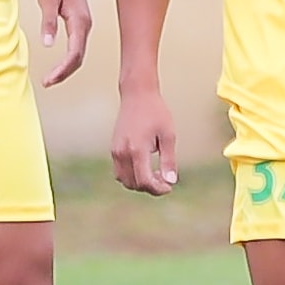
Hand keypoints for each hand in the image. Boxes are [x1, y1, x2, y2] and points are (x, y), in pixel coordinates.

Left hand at [27, 0, 92, 87]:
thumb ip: (48, 23)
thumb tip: (48, 45)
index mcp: (79, 21)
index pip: (74, 54)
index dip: (62, 70)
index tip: (48, 80)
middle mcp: (85, 24)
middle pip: (79, 57)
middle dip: (65, 73)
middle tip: (48, 83)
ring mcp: (84, 22)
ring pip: (80, 52)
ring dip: (67, 66)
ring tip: (52, 77)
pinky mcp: (80, 19)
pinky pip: (78, 44)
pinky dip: (69, 57)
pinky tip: (60, 61)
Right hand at [110, 82, 179, 196]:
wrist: (137, 95)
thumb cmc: (156, 113)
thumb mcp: (168, 135)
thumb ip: (169, 160)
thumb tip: (171, 181)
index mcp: (137, 149)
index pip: (144, 181)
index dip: (158, 189)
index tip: (170, 187)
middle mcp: (122, 153)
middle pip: (134, 184)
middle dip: (150, 187)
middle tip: (165, 179)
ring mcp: (115, 151)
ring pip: (125, 180)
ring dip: (140, 183)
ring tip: (157, 173)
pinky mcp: (113, 149)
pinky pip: (120, 172)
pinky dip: (132, 176)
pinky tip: (147, 167)